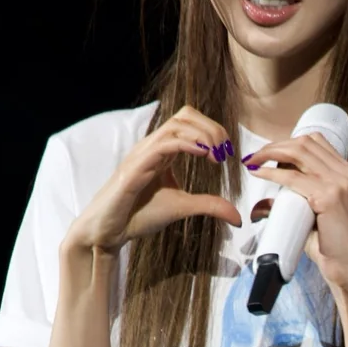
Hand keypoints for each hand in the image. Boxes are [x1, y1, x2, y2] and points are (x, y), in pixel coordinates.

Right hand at [65, 106, 242, 255]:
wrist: (110, 231)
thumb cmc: (139, 215)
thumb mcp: (183, 208)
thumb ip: (210, 206)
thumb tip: (237, 218)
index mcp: (163, 151)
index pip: (189, 122)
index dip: (213, 130)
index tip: (227, 153)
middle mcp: (153, 146)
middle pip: (185, 115)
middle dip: (211, 127)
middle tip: (225, 151)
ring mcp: (143, 154)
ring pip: (175, 125)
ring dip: (203, 135)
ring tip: (217, 154)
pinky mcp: (136, 167)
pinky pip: (163, 145)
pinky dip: (187, 145)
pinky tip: (204, 155)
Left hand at [244, 133, 347, 298]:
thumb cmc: (336, 248)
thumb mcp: (321, 216)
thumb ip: (302, 202)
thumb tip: (266, 203)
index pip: (317, 143)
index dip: (290, 142)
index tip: (271, 153)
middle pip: (306, 143)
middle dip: (276, 145)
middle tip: (257, 156)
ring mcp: (340, 185)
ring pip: (299, 154)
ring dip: (270, 153)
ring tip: (254, 161)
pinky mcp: (329, 198)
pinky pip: (293, 177)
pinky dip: (271, 173)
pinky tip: (258, 173)